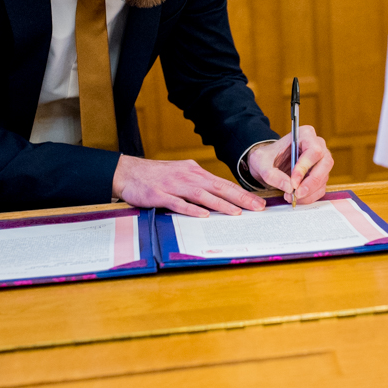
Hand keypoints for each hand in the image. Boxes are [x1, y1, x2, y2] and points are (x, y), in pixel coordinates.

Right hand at [112, 155, 264, 216]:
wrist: (129, 172)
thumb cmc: (157, 176)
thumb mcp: (182, 175)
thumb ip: (200, 185)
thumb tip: (221, 196)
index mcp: (195, 172)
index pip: (223, 183)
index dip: (242, 193)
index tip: (258, 202)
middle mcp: (188, 177)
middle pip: (218, 188)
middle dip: (240, 198)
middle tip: (257, 208)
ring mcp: (173, 185)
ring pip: (201, 195)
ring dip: (220, 204)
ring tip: (236, 212)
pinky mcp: (159, 195)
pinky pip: (177, 203)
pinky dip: (191, 209)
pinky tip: (203, 214)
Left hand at [247, 126, 333, 204]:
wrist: (267, 164)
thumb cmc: (266, 158)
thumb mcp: (261, 163)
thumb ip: (272, 175)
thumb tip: (289, 187)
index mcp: (305, 135)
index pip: (313, 150)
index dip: (305, 167)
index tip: (294, 182)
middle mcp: (317, 146)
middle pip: (325, 163)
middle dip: (311, 182)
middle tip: (297, 194)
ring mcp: (321, 161)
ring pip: (323, 178)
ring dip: (309, 191)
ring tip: (291, 196)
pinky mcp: (320, 176)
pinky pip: (320, 188)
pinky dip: (309, 196)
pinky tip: (296, 198)